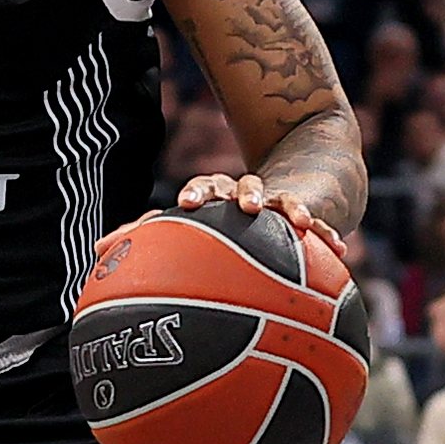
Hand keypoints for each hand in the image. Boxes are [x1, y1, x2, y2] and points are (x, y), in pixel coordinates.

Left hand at [169, 173, 342, 260]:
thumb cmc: (214, 235)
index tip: (187, 204)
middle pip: (246, 186)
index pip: (206, 187)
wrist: (263, 212)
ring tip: (303, 221)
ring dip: (293, 208)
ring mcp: (275, 207)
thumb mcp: (190, 239)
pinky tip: (339, 250)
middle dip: (248, 195)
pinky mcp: (300, 220)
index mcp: (217, 199)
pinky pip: (315, 227)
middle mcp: (246, 198)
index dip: (197, 193)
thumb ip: (155, 247)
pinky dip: (326, 235)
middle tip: (250, 208)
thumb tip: (105, 257)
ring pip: (285, 201)